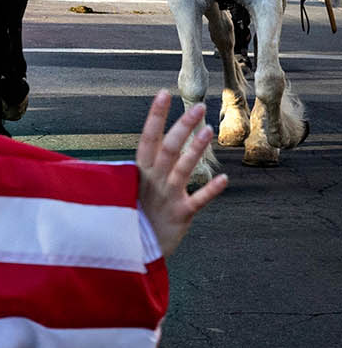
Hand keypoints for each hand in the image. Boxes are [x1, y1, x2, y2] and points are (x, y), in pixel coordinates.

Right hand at [136, 90, 226, 256]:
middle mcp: (152, 180)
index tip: (164, 93)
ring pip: (182, 168)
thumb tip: (131, 153)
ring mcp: (166, 197)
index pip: (146, 138)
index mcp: (138, 172)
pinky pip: (197, 201)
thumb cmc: (127, 218)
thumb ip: (132, 172)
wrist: (127, 254)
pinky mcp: (179, 216)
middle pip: (167, 147)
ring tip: (210, 130)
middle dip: (182, 126)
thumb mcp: (123, 191)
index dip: (155, 116)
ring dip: (196, 149)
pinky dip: (210, 190)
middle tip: (199, 106)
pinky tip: (224, 180)